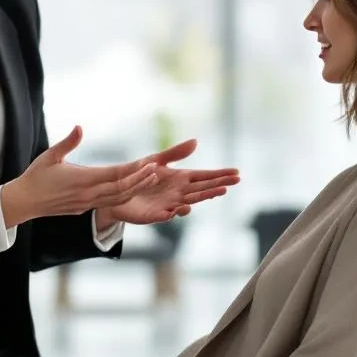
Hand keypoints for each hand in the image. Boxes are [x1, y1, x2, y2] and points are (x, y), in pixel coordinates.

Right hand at [0, 126, 159, 227]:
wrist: (24, 202)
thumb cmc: (36, 176)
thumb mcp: (50, 156)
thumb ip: (67, 142)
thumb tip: (79, 126)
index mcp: (82, 180)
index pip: (114, 175)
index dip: (133, 170)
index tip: (149, 163)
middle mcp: (88, 194)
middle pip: (122, 189)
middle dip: (141, 180)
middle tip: (158, 170)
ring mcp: (87, 203)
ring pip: (118, 199)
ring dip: (136, 189)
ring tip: (151, 179)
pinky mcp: (84, 208)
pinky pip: (110, 204)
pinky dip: (124, 196)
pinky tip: (133, 189)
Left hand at [98, 139, 239, 225]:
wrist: (120, 191)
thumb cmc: (140, 174)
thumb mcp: (157, 160)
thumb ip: (175, 153)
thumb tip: (196, 141)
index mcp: (181, 179)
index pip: (204, 176)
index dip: (220, 175)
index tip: (236, 173)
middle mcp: (179, 193)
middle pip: (202, 189)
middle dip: (218, 185)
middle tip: (234, 182)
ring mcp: (169, 204)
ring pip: (190, 202)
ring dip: (203, 198)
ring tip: (216, 192)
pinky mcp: (155, 215)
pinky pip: (166, 215)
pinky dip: (174, 213)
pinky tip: (182, 208)